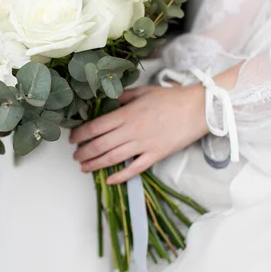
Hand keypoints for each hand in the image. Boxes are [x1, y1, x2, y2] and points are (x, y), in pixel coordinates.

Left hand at [70, 84, 207, 183]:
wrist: (198, 108)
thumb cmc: (172, 98)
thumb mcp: (143, 91)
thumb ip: (123, 97)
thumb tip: (108, 101)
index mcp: (126, 114)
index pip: (95, 126)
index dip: (80, 134)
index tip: (73, 138)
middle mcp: (131, 130)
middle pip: (100, 144)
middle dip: (84, 151)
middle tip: (75, 156)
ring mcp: (143, 145)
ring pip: (112, 158)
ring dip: (95, 164)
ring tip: (84, 167)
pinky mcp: (156, 155)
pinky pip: (134, 168)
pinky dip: (120, 175)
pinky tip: (109, 179)